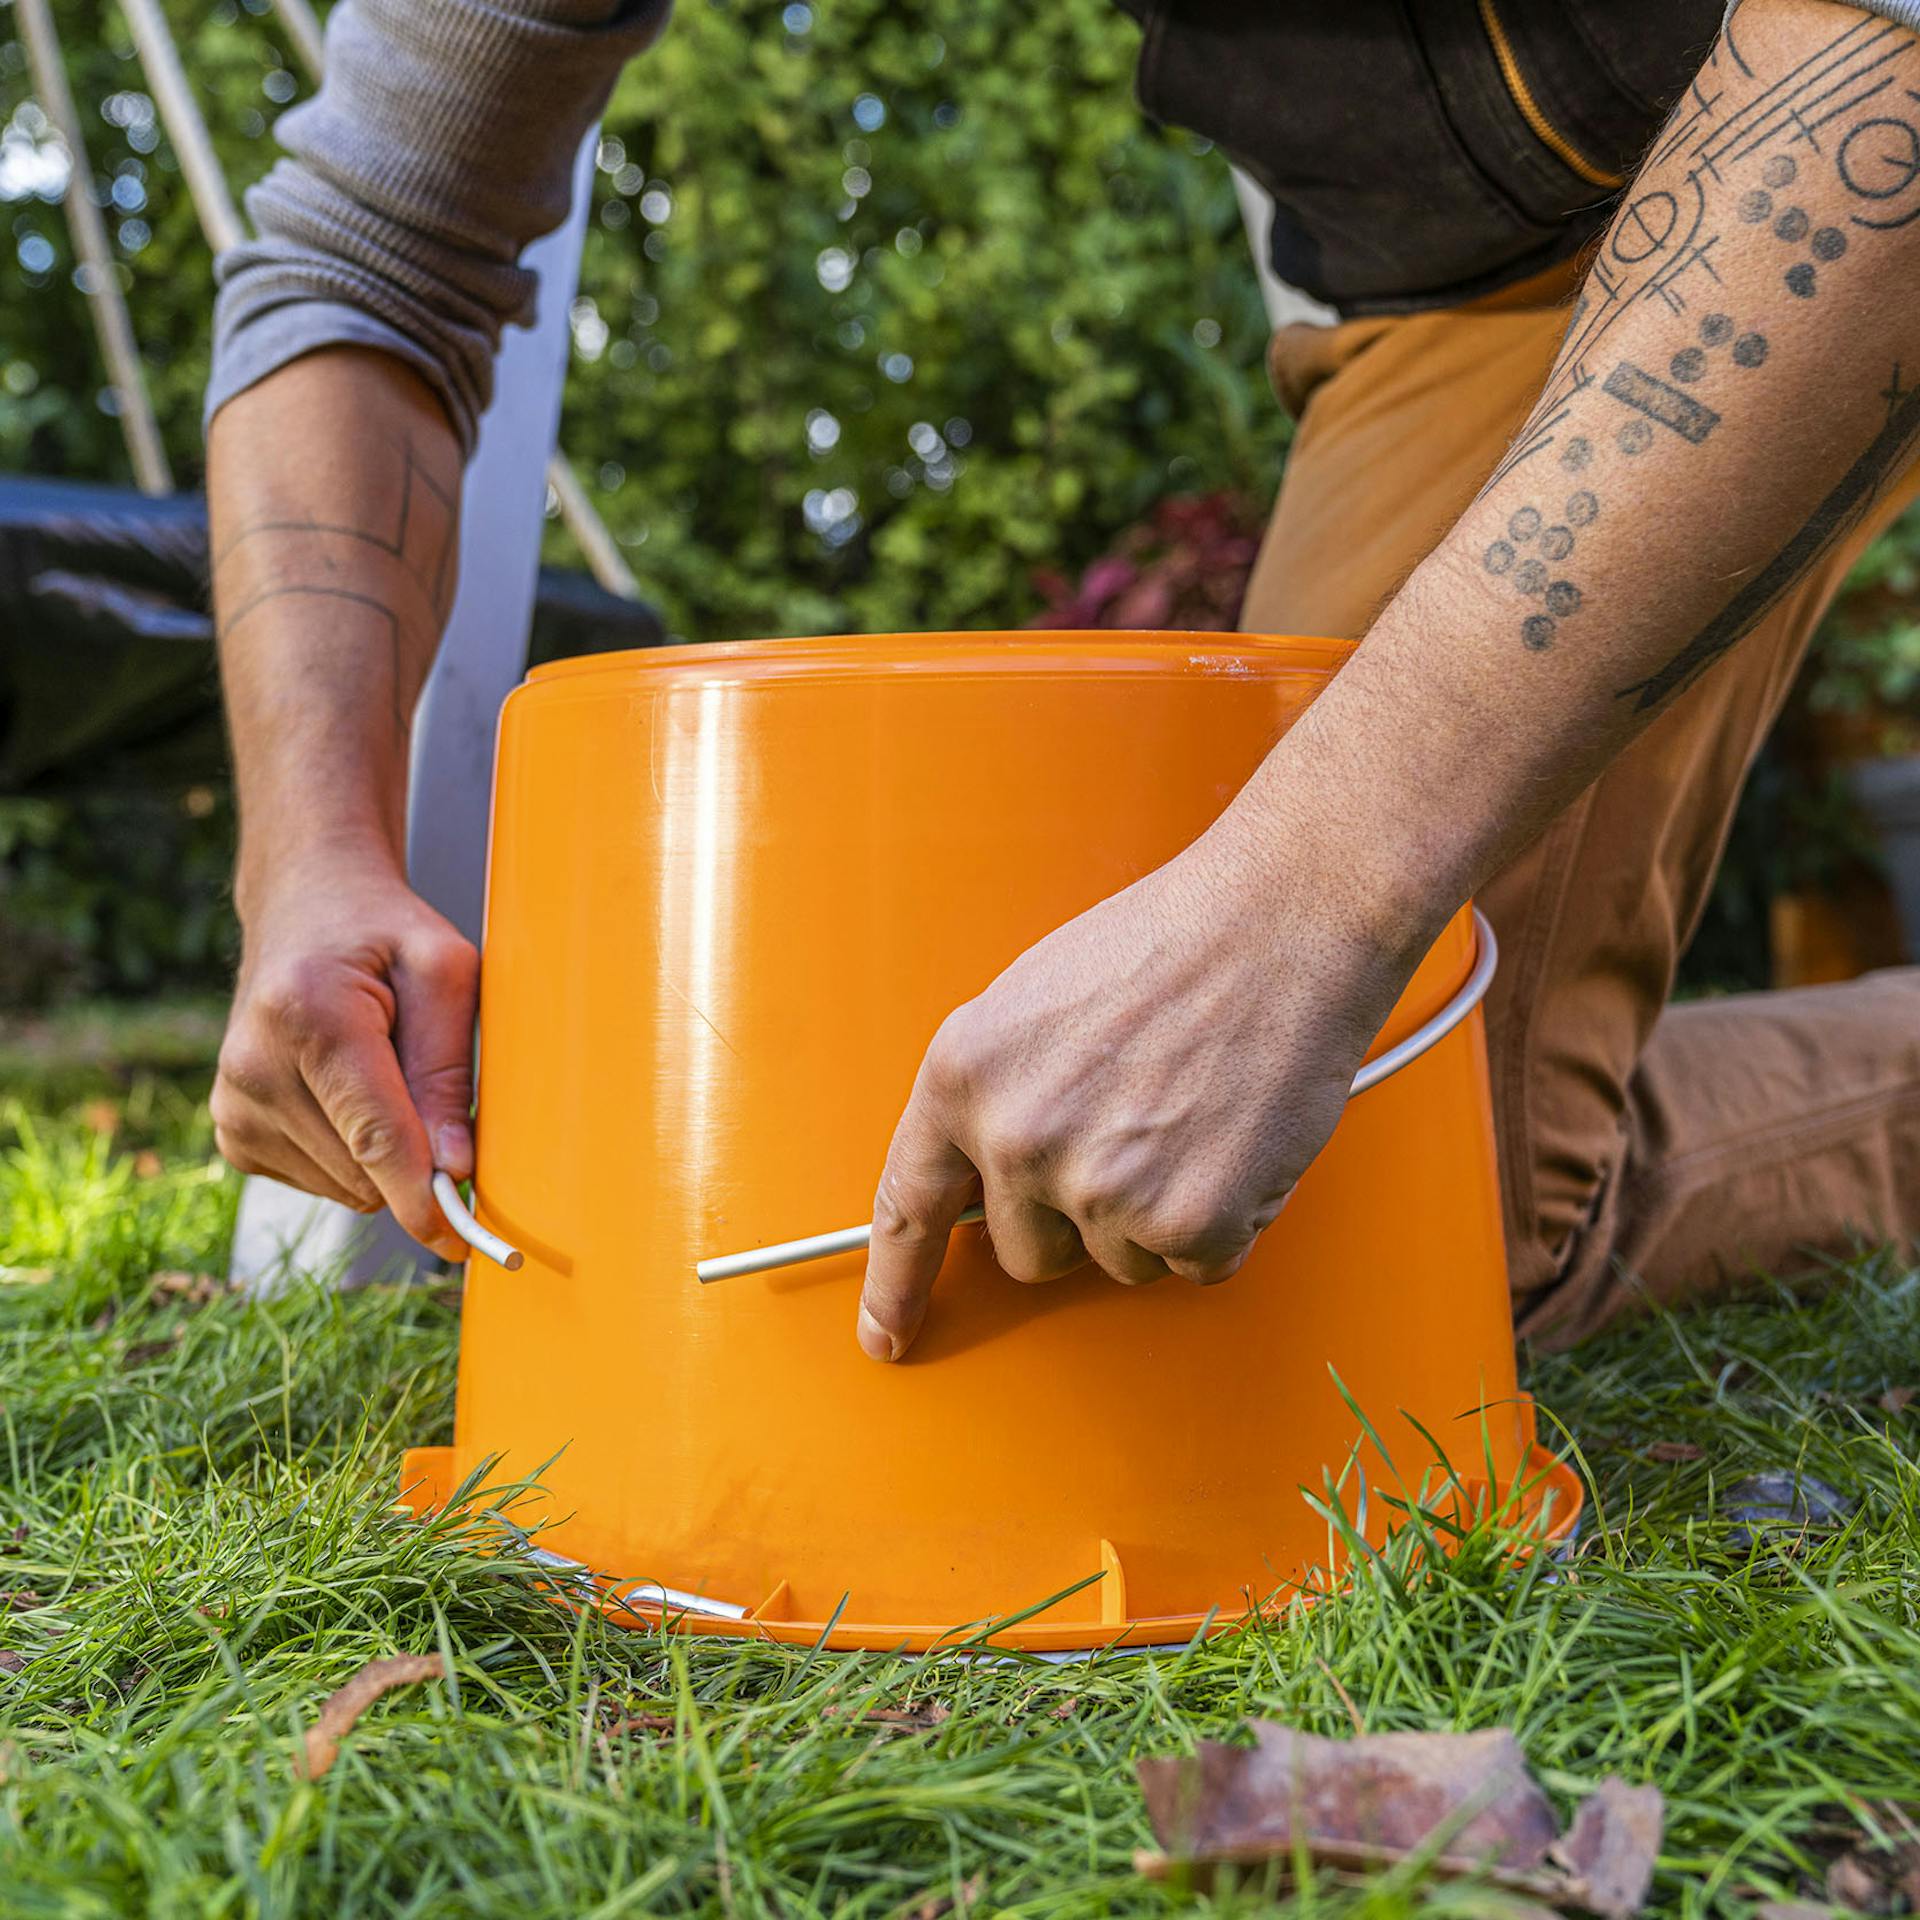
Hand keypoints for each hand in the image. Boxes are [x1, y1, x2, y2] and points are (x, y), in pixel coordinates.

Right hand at [212, 850, 478, 1261]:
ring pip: (347, 1186)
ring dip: (384, 1151)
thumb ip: (448, 1068)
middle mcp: (254, 1064)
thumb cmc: (386, 934)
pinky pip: (321, 1182)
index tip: (460, 1240)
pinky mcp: (231, 1130)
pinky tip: (346, 1091)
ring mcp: (233, 1101)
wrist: (306, 906)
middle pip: (366, 1170)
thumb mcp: (446, 971)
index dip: (423, 1196)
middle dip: (418, 1154)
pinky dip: (352, 1154)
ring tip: (378, 1070)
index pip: (377, 1136)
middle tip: (429, 1085)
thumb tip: (454, 1168)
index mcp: (310, 1015)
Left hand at [854, 810, 1410, 1360]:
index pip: (908, 1209)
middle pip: (1026, 1253)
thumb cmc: (1169, 946)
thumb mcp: (1029, 1004)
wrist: (1282, 922)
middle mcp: (1018, 1140)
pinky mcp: (1189, 1224)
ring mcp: (1102, 1188)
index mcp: (963, 1078)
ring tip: (1188, 1118)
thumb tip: (985, 1175)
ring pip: (1117, 1263)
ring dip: (1154, 1216)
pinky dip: (1222, 1222)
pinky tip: (1229, 1141)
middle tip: (1131, 1134)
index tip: (888, 1336)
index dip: (898, 1285)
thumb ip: (992, 1097)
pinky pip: (1195, 1265)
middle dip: (1075, 1217)